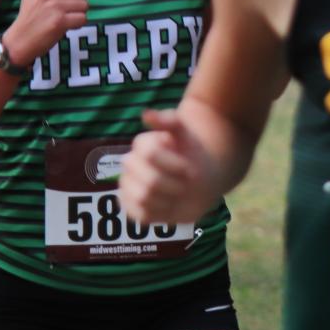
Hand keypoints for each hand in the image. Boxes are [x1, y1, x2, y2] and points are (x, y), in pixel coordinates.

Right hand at [2, 0, 86, 65]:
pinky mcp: (60, 22)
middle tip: (64, 11)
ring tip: (64, 19)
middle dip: (77, 3)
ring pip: (85, 6)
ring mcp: (55, 6)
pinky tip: (65, 26)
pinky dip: (78, 24)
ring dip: (78, 14)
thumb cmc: (29, 14)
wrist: (20, 40)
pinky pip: (83, 18)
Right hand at [120, 109, 215, 224]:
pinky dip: (160, 212)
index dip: (175, 164)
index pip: (151, 154)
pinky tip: (170, 205)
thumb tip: (146, 115)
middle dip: (175, 184)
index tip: (190, 169)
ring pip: (144, 198)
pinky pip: (140, 214)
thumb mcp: (188, 134)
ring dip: (170, 198)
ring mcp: (128, 185)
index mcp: (142, 145)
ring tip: (178, 193)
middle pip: (150, 180)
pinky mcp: (131, 206)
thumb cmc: (193, 155)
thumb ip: (170, 120)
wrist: (201, 180)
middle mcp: (131, 164)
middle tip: (187, 183)